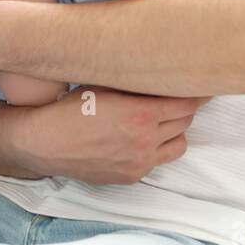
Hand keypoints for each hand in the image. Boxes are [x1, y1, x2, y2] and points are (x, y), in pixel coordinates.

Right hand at [17, 86, 211, 184]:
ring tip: (162, 119)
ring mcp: (140, 162)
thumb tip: (160, 68)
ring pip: (179, 144)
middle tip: (177, 95)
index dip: (197, 92)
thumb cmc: (71, 108)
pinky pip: (158, 161)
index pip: (188, 103)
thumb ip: (136, 79)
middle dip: (184, 107)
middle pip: (186, 121)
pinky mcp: (131, 176)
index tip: (200, 84)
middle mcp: (145, 141)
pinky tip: (142, 137)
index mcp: (141, 113)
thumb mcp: (104, 83)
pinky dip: (157, 148)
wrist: (44, 143)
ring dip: (176, 130)